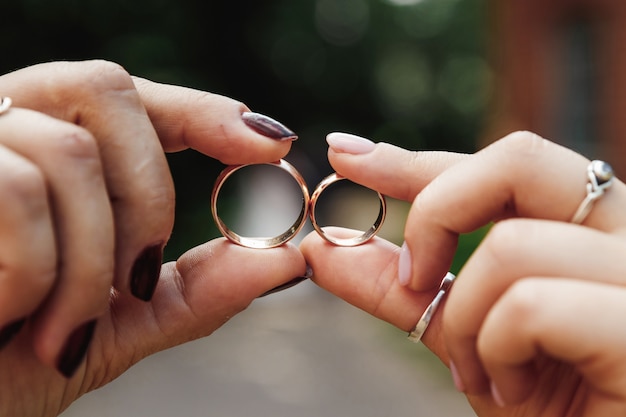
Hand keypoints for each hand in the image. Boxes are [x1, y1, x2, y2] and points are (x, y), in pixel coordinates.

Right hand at [0, 60, 305, 415]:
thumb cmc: (15, 360)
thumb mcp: (122, 323)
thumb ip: (200, 290)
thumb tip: (289, 258)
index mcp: (51, 150)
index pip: (135, 98)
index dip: (206, 111)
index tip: (272, 145)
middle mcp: (5, 125)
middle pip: (107, 91)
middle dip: (147, 193)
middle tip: (140, 276)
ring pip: (68, 154)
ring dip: (90, 260)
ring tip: (65, 327)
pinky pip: (17, 192)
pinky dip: (36, 274)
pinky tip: (13, 317)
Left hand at [300, 131, 625, 415]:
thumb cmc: (548, 406)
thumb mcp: (465, 337)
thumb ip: (402, 288)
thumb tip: (324, 247)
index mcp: (586, 231)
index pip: (501, 166)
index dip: (417, 158)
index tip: (347, 155)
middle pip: (518, 160)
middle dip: (436, 213)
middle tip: (414, 277)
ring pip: (510, 246)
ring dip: (465, 322)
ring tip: (478, 373)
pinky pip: (529, 304)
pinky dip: (494, 352)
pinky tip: (513, 389)